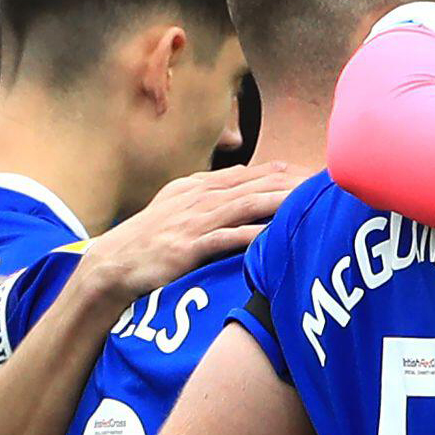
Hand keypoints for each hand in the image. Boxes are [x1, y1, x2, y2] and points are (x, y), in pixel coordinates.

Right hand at [87, 161, 303, 302]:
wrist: (113, 263)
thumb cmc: (148, 239)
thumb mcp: (176, 205)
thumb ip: (208, 191)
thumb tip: (243, 178)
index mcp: (195, 187)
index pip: (245, 175)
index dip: (278, 173)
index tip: (308, 172)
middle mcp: (196, 198)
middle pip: (251, 186)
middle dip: (288, 184)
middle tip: (321, 183)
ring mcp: (192, 222)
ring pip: (244, 206)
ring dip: (278, 202)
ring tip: (307, 201)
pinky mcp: (188, 247)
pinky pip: (226, 238)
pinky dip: (251, 234)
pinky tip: (275, 234)